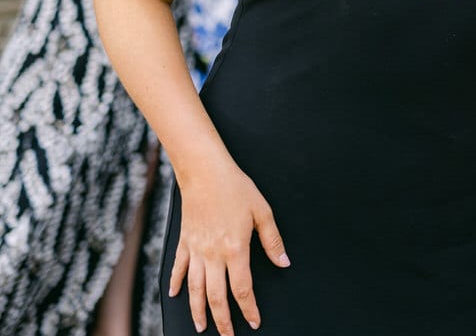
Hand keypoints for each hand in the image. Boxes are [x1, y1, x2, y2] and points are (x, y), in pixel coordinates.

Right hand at [170, 162, 289, 334]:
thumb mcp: (263, 212)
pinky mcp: (184, 241)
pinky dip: (175, 284)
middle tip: (228, 335)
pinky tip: (175, 295)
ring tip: (202, 326)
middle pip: (216, 296)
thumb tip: (283, 261)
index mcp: (235, 249)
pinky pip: (177, 268)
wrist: (205, 172)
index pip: (242, 289)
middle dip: (222, 320)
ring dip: (198, 310)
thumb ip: (272, 240)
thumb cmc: (235, 188)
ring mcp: (195, 249)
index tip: (254, 321)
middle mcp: (213, 254)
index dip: (248, 308)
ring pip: (194, 289)